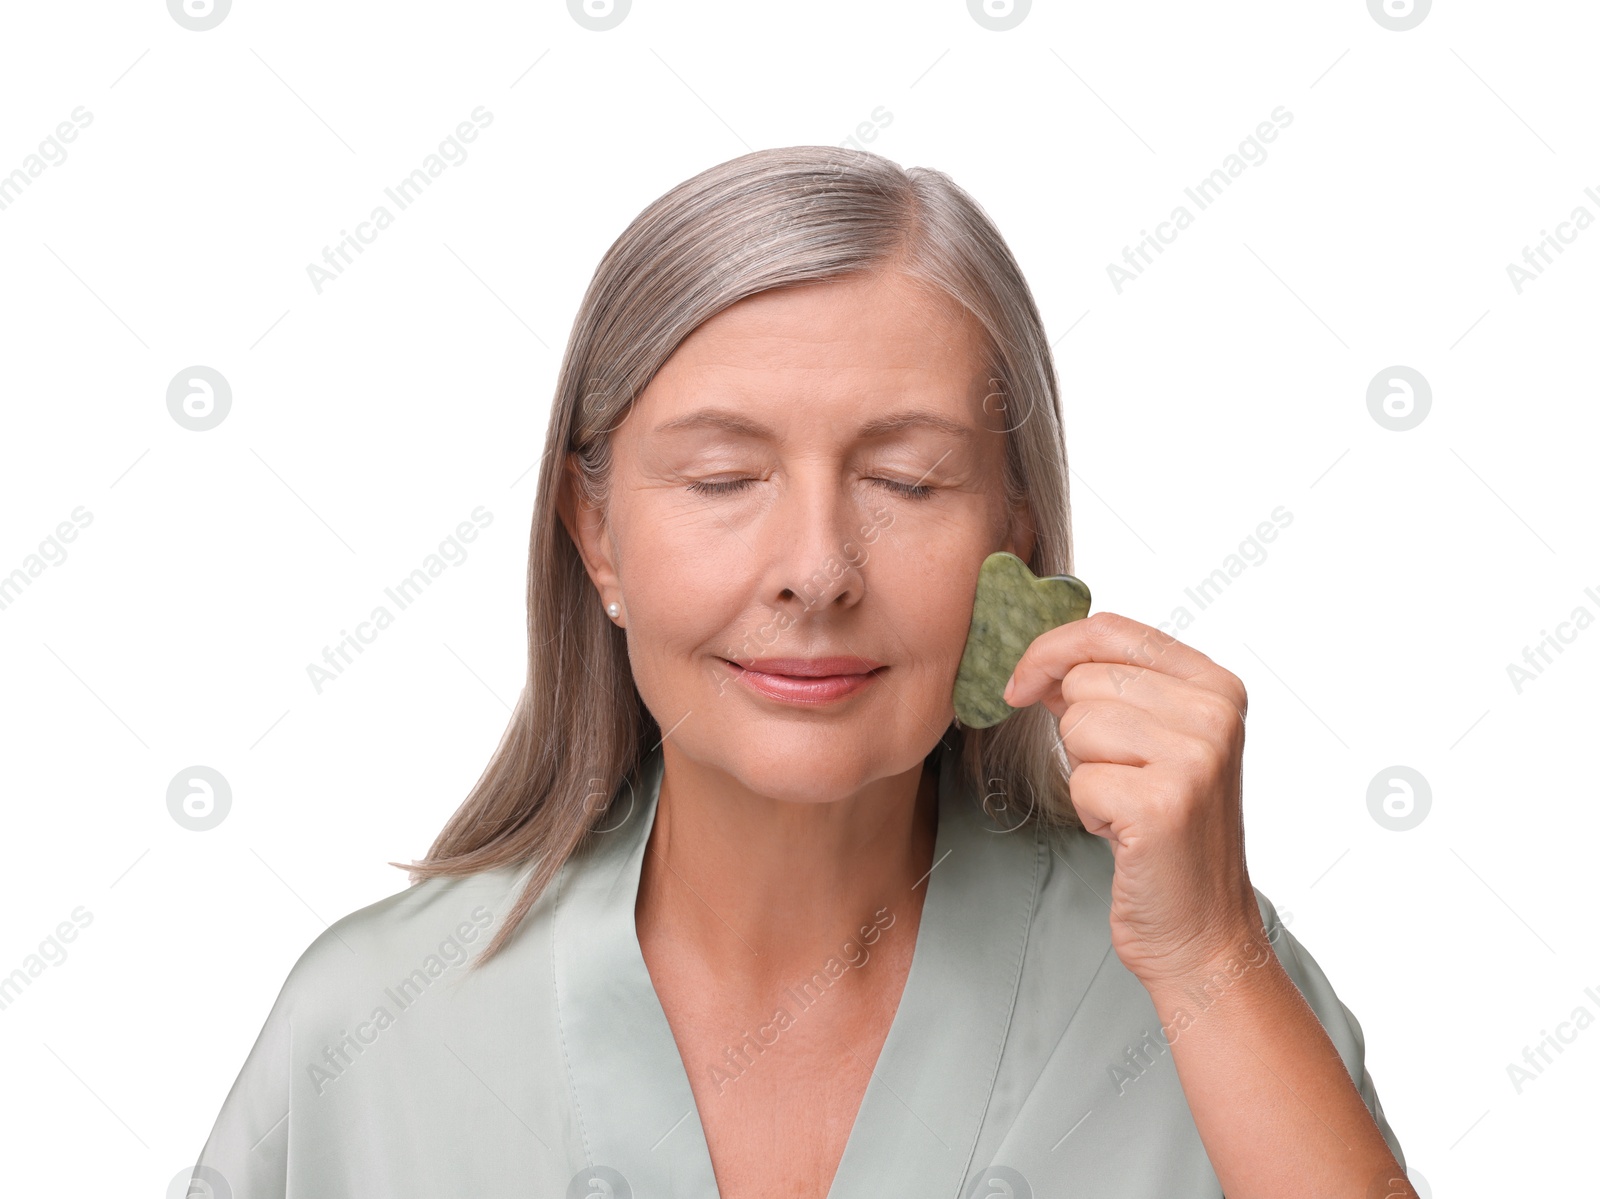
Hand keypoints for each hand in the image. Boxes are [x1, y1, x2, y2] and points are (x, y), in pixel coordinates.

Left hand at [1003, 611, 1263, 987]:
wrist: (1201, 928)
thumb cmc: (1164, 833)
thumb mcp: (1150, 742)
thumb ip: (1107, 689)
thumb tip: (1039, 657)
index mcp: (1216, 685)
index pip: (1111, 629)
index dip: (1051, 650)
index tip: (1020, 684)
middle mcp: (1216, 713)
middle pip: (1084, 679)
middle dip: (1076, 731)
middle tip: (1118, 777)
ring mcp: (1196, 757)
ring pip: (1077, 725)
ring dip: (1085, 772)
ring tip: (1127, 804)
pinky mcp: (1164, 803)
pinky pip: (1079, 779)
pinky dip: (1089, 811)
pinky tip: (1126, 833)